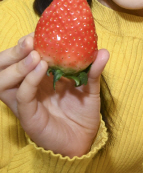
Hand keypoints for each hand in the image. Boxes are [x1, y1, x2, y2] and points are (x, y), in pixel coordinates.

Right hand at [0, 33, 109, 156]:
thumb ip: (93, 71)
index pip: (22, 58)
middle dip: (15, 52)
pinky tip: (40, 68)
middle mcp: (27, 89)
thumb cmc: (81, 114)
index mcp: (38, 79)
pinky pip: (22, 96)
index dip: (25, 45)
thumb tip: (103, 51)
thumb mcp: (89, 88)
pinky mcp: (28, 116)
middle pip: (6, 67)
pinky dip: (29, 81)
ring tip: (36, 54)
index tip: (36, 32)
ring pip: (6, 81)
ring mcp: (25, 102)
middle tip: (30, 40)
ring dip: (19, 65)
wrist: (82, 141)